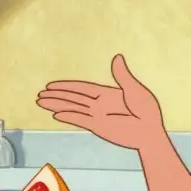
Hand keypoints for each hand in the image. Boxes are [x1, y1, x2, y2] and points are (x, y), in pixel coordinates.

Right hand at [36, 54, 165, 150]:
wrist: (150, 132)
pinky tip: (55, 114)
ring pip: (72, 108)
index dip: (67, 86)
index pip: (82, 89)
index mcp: (107, 94)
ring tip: (40, 102)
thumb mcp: (135, 90)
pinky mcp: (98, 127)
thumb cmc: (147, 111)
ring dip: (57, 105)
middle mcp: (99, 105)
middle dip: (57, 95)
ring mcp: (97, 116)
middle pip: (73, 98)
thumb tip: (117, 57)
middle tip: (40, 93)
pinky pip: (79, 120)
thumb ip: (122, 76)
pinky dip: (67, 117)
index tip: (52, 85)